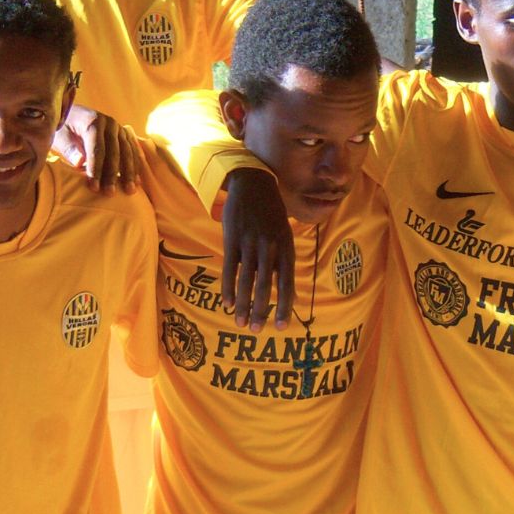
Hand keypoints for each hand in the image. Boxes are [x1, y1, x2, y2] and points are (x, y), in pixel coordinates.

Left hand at [60, 104, 138, 193]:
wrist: (71, 114)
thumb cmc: (62, 128)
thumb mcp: (59, 136)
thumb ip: (68, 148)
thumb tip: (79, 162)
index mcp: (92, 122)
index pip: (97, 148)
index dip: (95, 169)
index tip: (94, 187)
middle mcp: (109, 123)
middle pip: (114, 151)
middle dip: (112, 174)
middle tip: (110, 193)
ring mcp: (119, 128)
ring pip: (127, 151)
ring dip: (129, 172)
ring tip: (129, 190)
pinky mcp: (124, 134)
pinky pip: (133, 150)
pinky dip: (135, 165)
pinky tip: (137, 181)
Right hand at [220, 169, 293, 329]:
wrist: (253, 183)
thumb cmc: (272, 212)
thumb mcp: (285, 233)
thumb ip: (284, 260)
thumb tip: (286, 290)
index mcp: (286, 247)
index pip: (287, 282)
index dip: (283, 306)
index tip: (280, 327)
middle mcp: (270, 247)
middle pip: (266, 285)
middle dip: (261, 310)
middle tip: (257, 330)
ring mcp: (250, 243)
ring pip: (246, 280)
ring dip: (243, 304)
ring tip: (241, 323)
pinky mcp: (232, 239)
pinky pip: (229, 268)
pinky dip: (227, 288)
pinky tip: (226, 304)